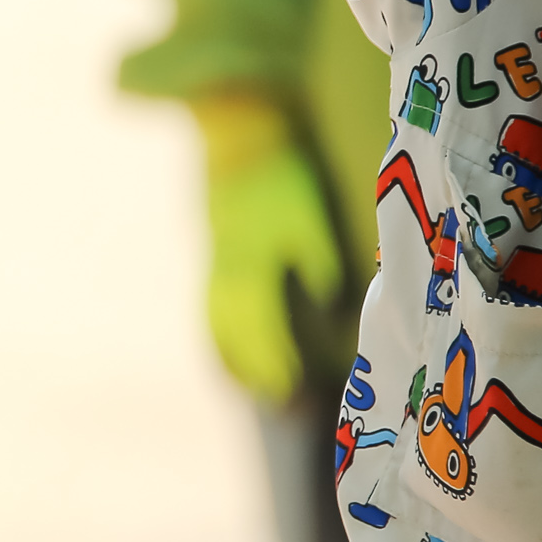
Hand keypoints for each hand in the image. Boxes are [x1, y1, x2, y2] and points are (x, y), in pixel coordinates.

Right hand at [194, 94, 344, 405]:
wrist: (239, 136)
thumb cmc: (281, 174)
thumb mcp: (307, 212)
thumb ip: (315, 255)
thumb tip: (328, 298)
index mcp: (250, 263)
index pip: (258, 323)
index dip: (273, 358)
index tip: (291, 388)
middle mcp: (228, 270)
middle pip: (235, 333)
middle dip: (258, 369)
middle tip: (283, 404)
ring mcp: (218, 264)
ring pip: (219, 324)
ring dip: (236, 359)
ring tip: (253, 390)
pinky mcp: (219, 256)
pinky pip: (213, 307)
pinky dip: (221, 335)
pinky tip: (234, 352)